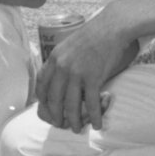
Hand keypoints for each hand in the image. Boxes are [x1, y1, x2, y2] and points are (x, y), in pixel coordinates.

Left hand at [35, 12, 130, 131]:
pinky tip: (97, 124)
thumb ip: (62, 59)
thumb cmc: (94, 34)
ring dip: (73, 121)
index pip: (41, 85)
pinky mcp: (93, 77)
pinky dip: (95, 116)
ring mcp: (77, 73)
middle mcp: (62, 67)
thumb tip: (60, 74)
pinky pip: (92, 103)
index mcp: (54, 58)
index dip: (43, 101)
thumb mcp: (70, 43)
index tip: (47, 109)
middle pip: (54, 99)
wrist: (112, 26)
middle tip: (60, 124)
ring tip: (76, 129)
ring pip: (71, 105)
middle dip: (56, 116)